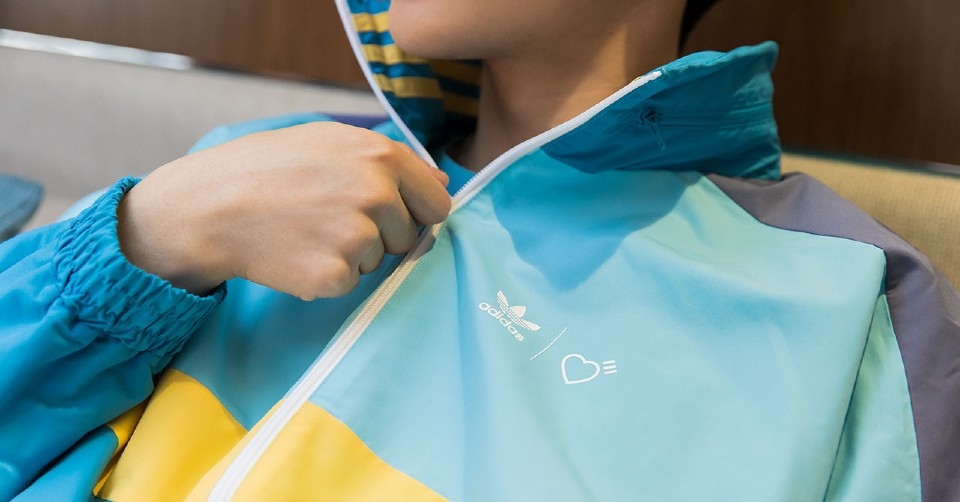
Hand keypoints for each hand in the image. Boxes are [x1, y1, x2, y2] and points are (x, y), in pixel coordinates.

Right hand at [116, 122, 450, 299]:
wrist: (208, 207)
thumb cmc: (267, 168)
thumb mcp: (329, 141)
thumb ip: (391, 160)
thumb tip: (441, 185)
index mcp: (382, 157)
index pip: (437, 202)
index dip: (415, 211)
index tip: (389, 212)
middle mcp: (377, 194)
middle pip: (411, 235)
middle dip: (382, 233)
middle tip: (328, 217)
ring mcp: (358, 237)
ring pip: (381, 260)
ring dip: (353, 254)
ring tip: (307, 230)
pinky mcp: (336, 275)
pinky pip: (352, 283)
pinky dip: (329, 276)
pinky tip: (298, 253)